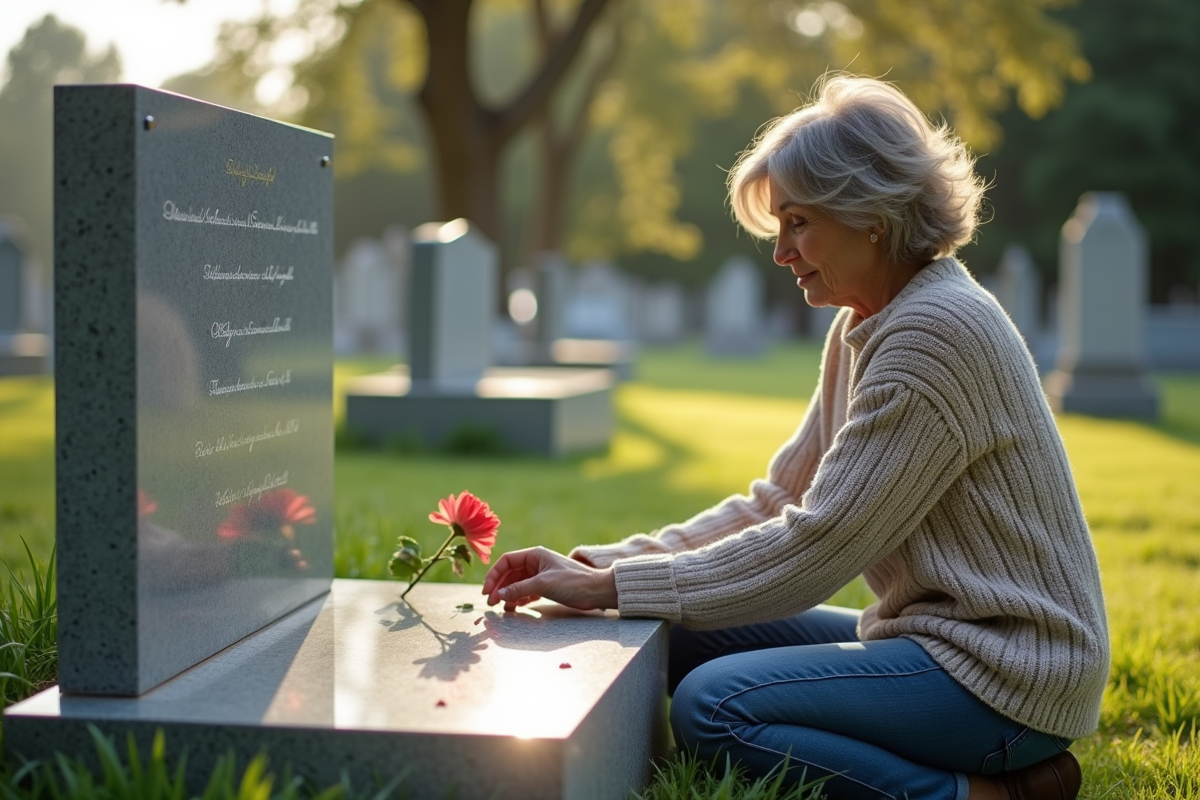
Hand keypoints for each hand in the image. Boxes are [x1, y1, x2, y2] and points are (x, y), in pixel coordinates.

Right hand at [483, 546, 617, 612]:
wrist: (596, 591)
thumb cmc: (573, 582)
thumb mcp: (544, 584)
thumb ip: (520, 588)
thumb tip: (500, 594)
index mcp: (535, 554)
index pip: (506, 561)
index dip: (494, 575)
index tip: (487, 591)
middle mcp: (536, 563)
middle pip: (509, 574)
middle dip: (499, 587)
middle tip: (491, 603)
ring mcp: (540, 575)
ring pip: (516, 584)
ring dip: (507, 594)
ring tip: (501, 608)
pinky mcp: (545, 586)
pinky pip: (526, 591)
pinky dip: (518, 599)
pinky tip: (513, 608)